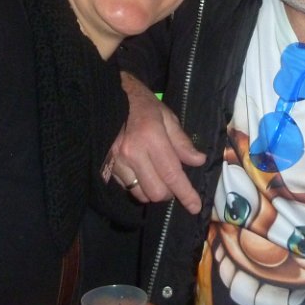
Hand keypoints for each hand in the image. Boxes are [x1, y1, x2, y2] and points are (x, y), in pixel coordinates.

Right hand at [106, 72, 205, 213]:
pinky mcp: (106, 167)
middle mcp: (132, 153)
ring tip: (157, 176)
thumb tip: (198, 161)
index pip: (172, 174)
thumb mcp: (167, 117)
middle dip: (170, 193)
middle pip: (156, 192)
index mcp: (151, 137)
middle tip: (174, 182)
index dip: (186, 194)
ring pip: (140, 194)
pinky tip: (142, 173)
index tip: (195, 207)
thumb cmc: (142, 105)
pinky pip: (127, 188)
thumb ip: (182, 141)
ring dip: (153, 191)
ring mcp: (116, 161)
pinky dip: (138, 186)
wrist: (108, 98)